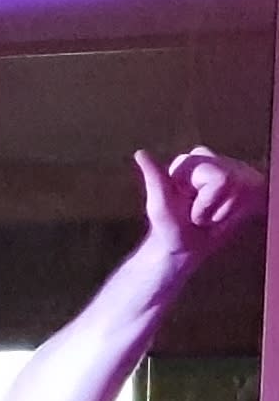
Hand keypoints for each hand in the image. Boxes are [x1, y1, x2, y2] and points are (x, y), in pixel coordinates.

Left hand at [139, 147, 266, 265]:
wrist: (185, 247)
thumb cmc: (171, 227)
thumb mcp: (160, 206)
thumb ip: (155, 179)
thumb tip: (140, 153)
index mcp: (193, 160)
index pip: (220, 179)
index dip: (205, 204)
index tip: (189, 209)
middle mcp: (216, 159)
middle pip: (235, 184)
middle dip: (216, 208)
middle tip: (201, 215)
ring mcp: (236, 170)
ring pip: (248, 191)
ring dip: (227, 212)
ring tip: (212, 215)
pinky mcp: (250, 183)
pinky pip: (259, 195)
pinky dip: (242, 212)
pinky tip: (228, 214)